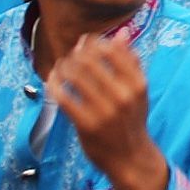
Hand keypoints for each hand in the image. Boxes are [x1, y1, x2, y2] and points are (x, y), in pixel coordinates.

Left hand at [46, 34, 168, 189]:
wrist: (130, 157)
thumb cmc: (131, 120)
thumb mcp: (138, 90)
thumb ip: (131, 61)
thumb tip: (123, 32)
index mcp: (138, 84)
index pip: (112, 51)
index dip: (93, 42)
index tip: (84, 43)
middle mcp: (123, 95)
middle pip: (90, 61)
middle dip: (74, 54)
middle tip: (68, 56)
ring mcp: (104, 111)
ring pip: (75, 77)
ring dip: (62, 68)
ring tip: (59, 68)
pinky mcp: (86, 124)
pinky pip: (63, 98)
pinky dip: (54, 85)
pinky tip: (51, 82)